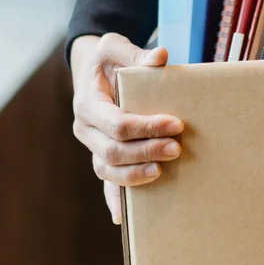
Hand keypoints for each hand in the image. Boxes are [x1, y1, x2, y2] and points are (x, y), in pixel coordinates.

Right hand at [70, 33, 183, 223]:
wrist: (93, 71)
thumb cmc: (107, 59)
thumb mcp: (115, 46)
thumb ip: (136, 54)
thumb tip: (160, 58)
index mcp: (87, 103)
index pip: (117, 124)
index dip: (147, 127)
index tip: (176, 124)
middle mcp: (85, 129)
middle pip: (113, 151)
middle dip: (146, 152)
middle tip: (178, 148)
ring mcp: (92, 147)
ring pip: (109, 170)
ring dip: (136, 175)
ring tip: (163, 171)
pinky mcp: (102, 156)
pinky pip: (106, 182)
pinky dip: (114, 199)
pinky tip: (123, 218)